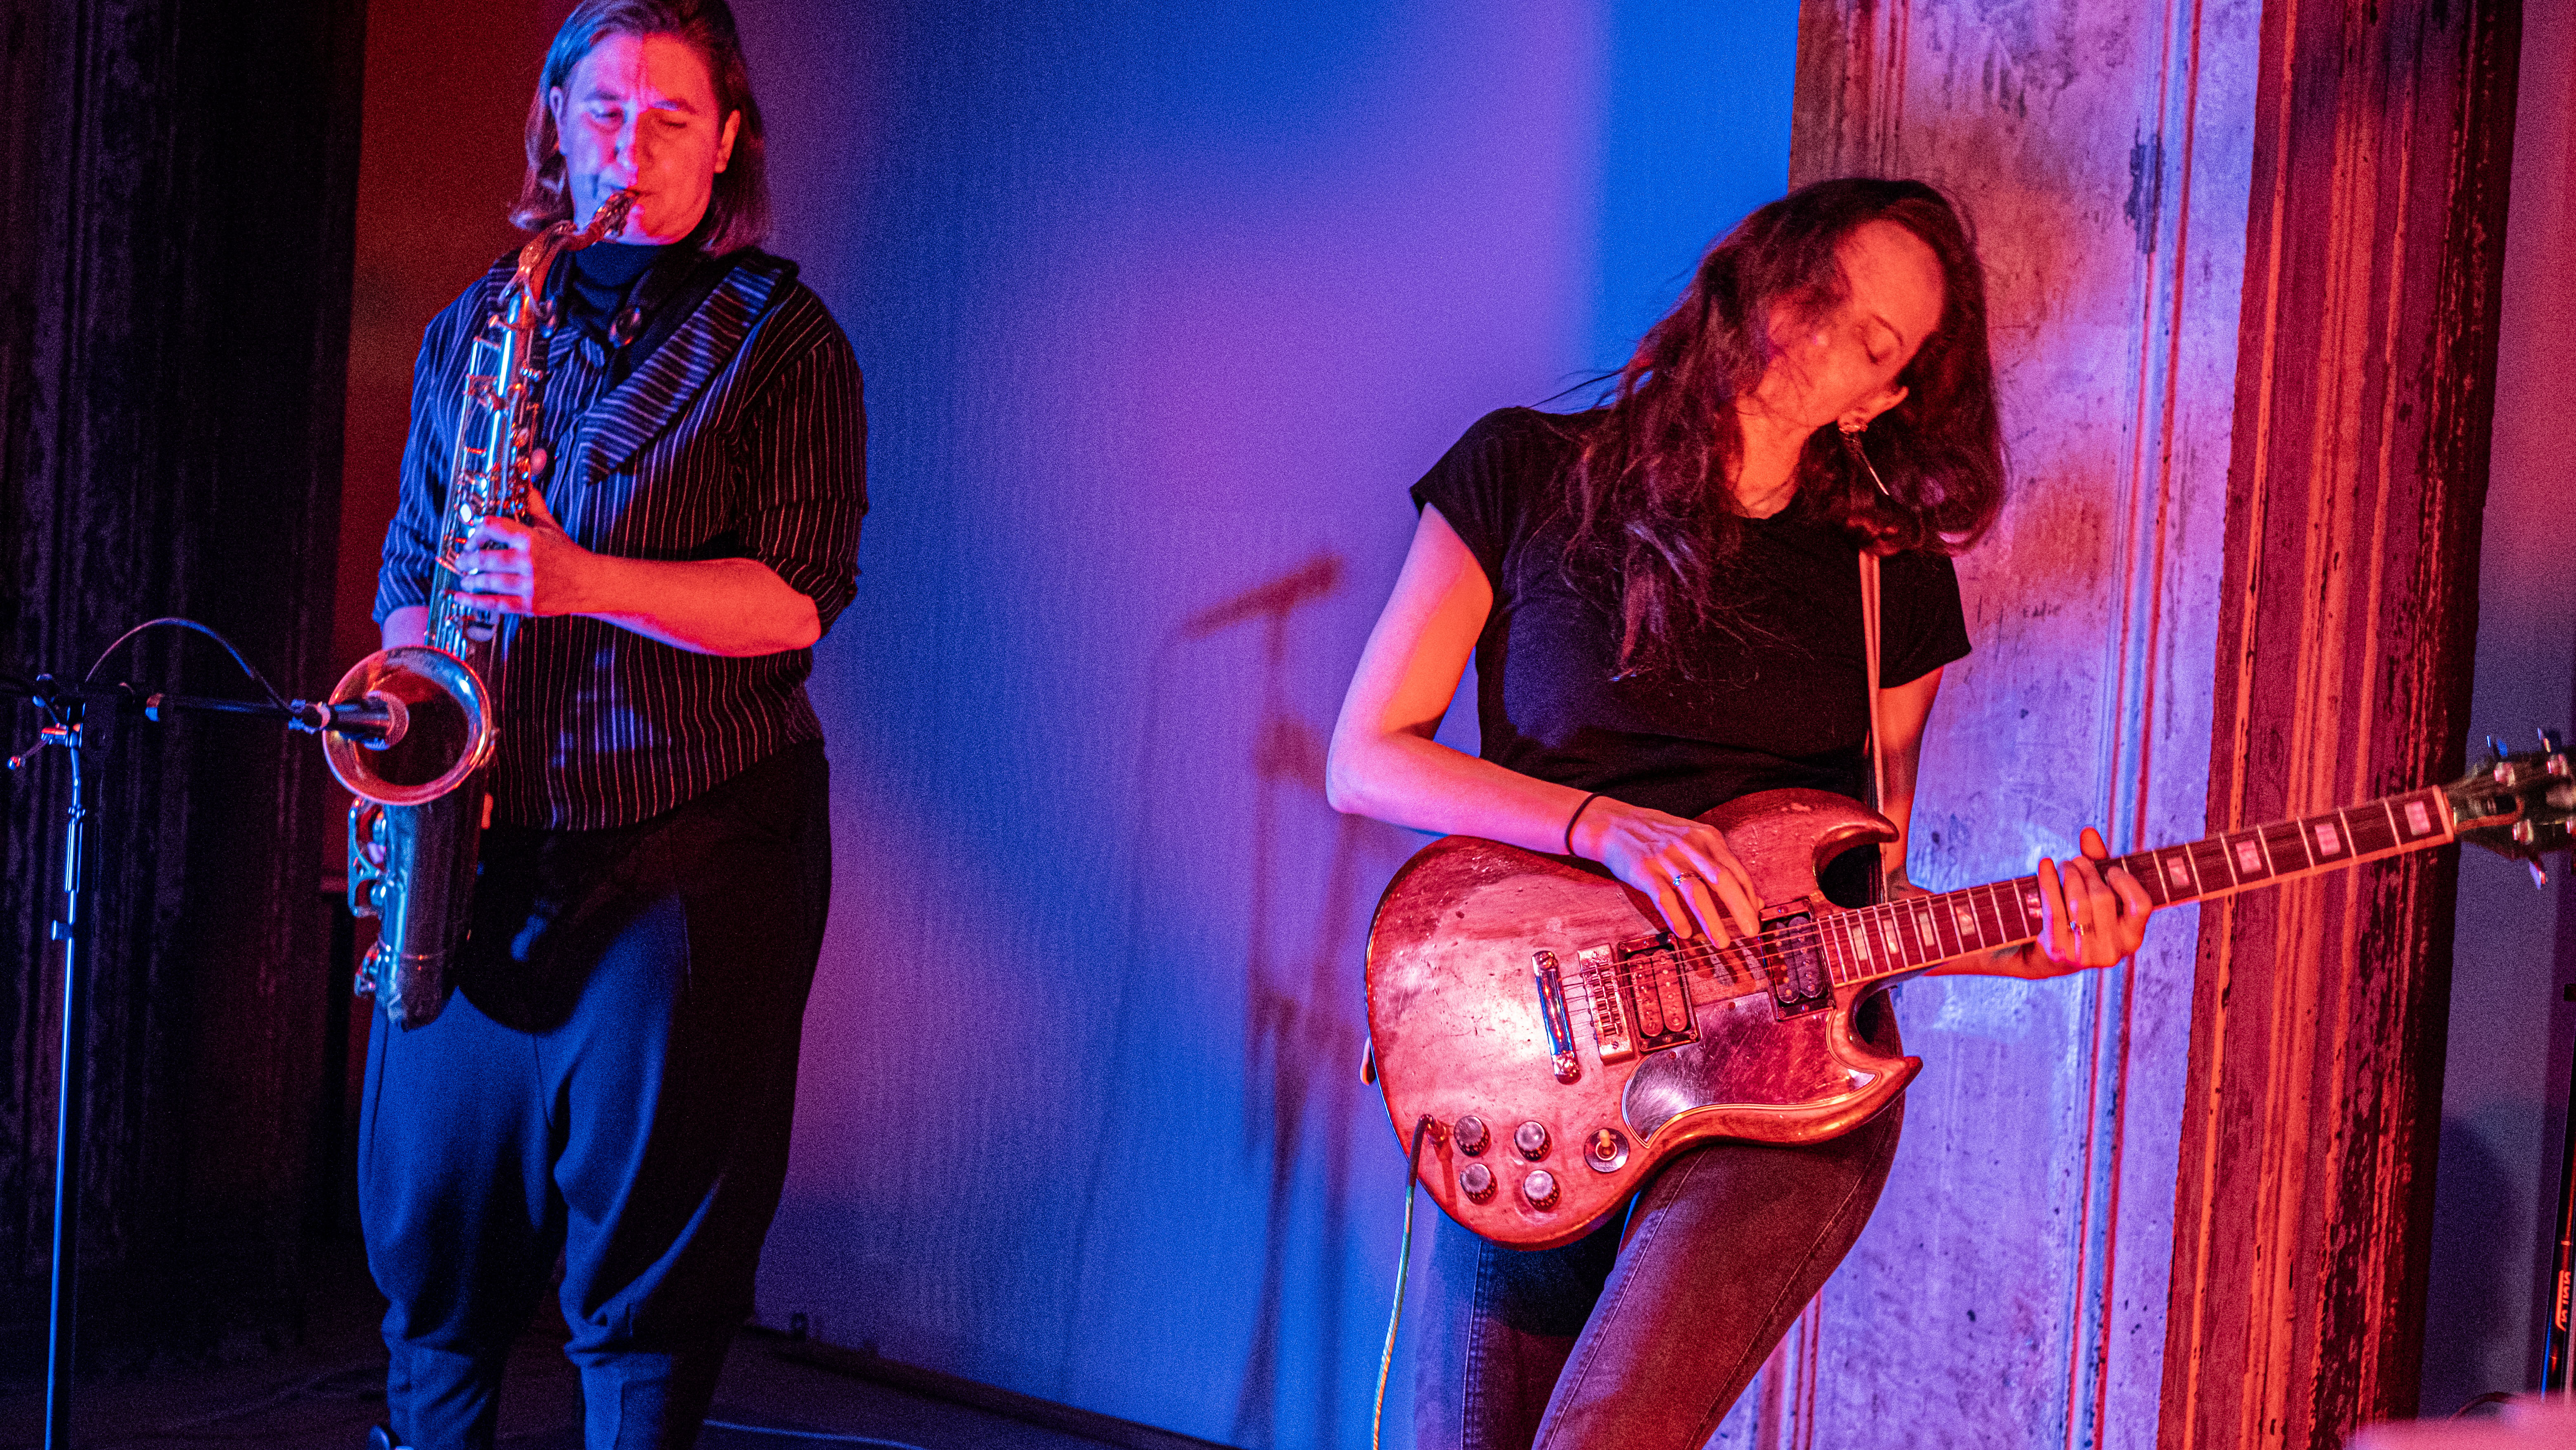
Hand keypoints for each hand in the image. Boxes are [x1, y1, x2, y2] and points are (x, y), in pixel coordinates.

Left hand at [452, 482, 593, 618]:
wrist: (591, 582)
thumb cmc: (569, 555)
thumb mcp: (551, 527)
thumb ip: (534, 505)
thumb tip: (525, 483)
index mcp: (531, 539)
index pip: (493, 527)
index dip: (476, 532)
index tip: (472, 539)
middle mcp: (529, 561)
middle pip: (485, 558)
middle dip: (467, 560)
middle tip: (462, 561)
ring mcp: (529, 584)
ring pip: (488, 582)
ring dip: (470, 581)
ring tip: (465, 580)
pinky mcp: (530, 604)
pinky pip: (496, 603)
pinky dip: (475, 602)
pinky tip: (462, 598)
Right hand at [1576, 799, 1762, 943]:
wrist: (1613, 824)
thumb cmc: (1659, 836)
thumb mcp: (1694, 841)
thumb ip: (1722, 865)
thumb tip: (1754, 901)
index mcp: (1706, 837)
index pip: (1736, 871)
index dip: (1749, 897)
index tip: (1756, 918)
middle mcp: (1689, 846)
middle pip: (1722, 880)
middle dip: (1740, 909)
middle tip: (1751, 932)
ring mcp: (1666, 858)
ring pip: (1695, 892)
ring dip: (1711, 920)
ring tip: (1722, 942)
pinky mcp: (1644, 870)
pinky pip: (1664, 897)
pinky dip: (1676, 916)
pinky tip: (1685, 933)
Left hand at [1992, 826, 2152, 978]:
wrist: (2048, 955)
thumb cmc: (2082, 916)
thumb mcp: (2098, 891)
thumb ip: (2098, 863)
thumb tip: (2088, 832)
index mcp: (2132, 939)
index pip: (2141, 904)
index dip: (2124, 881)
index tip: (2109, 870)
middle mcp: (2113, 951)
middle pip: (2103, 897)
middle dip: (2088, 871)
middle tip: (2075, 861)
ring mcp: (2085, 955)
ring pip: (2079, 901)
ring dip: (2069, 874)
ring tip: (2064, 865)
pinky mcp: (2058, 951)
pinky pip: (2054, 908)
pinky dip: (2048, 881)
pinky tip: (2045, 865)